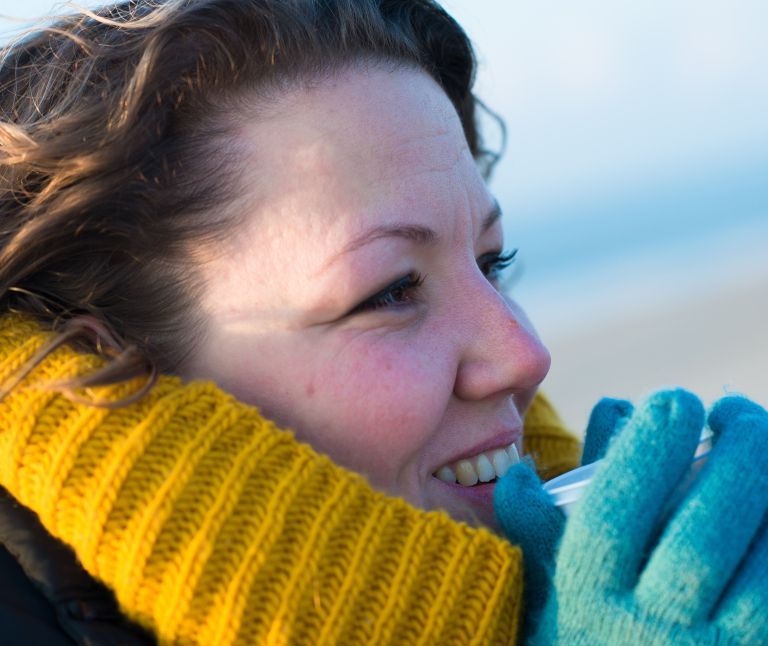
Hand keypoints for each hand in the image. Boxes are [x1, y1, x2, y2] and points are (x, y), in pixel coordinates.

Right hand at [504, 391, 767, 644]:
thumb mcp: (543, 585)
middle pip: (700, 536)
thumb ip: (535, 523)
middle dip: (730, 458)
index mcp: (585, 597)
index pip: (614, 511)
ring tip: (761, 442)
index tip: (672, 398)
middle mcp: (646, 631)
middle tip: (734, 410)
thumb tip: (522, 469)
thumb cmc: (576, 633)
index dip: (647, 446)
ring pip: (760, 567)